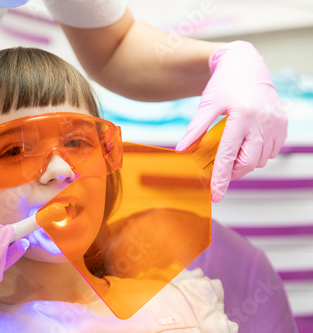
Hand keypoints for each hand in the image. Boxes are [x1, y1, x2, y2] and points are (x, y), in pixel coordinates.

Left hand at [176, 41, 286, 202]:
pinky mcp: (283, 123)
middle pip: (248, 162)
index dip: (221, 178)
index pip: (228, 156)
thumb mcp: (206, 105)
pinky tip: (247, 141)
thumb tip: (181, 151)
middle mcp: (263, 121)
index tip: (215, 195)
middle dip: (232, 172)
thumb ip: (195, 130)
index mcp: (242, 116)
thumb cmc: (223, 84)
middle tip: (220, 168)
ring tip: (233, 148)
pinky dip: (258, 153)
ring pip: (261, 159)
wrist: (245, 64)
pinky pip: (272, 150)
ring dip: (245, 161)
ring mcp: (276, 123)